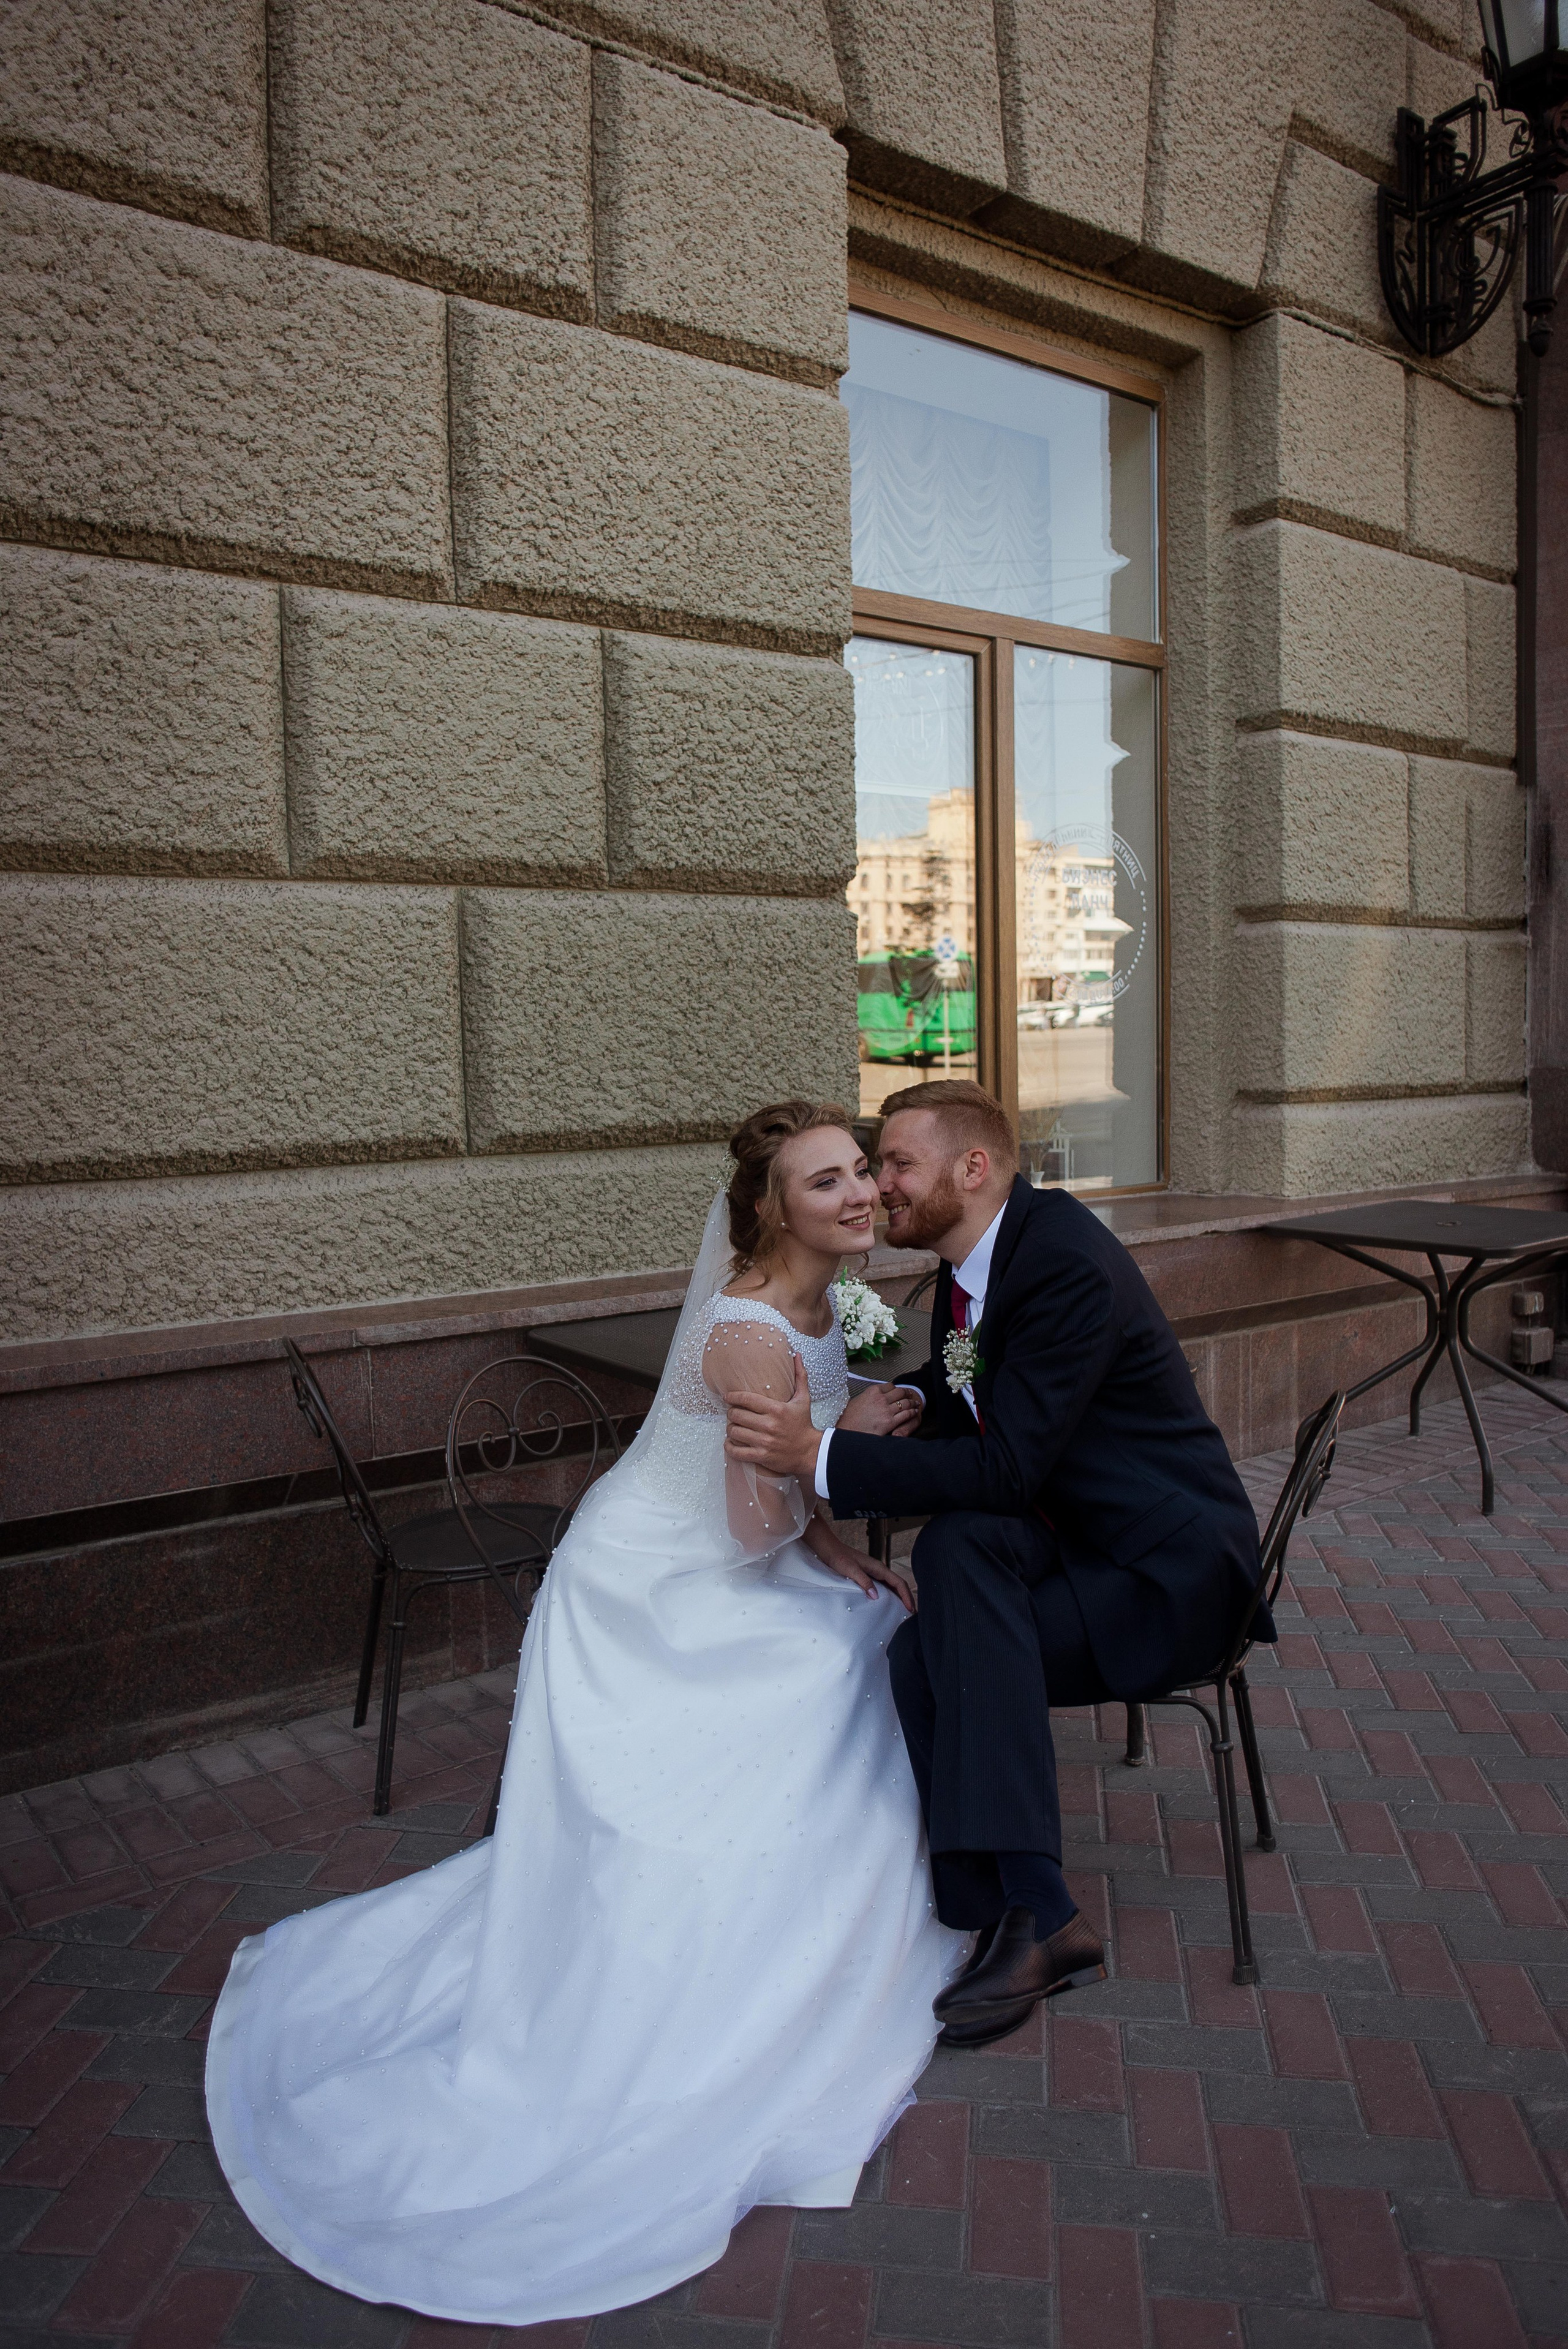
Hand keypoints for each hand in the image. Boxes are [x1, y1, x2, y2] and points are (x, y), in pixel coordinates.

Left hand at [725, 1352, 820, 1482]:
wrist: (810, 1452)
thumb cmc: (804, 1424)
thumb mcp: (803, 1399)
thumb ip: (800, 1376)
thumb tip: (797, 1355)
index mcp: (776, 1409)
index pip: (746, 1399)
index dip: (732, 1396)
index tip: (727, 1397)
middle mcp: (769, 1425)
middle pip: (737, 1415)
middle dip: (731, 1413)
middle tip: (733, 1413)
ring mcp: (764, 1442)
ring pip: (734, 1432)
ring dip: (730, 1428)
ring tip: (733, 1426)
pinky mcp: (762, 1456)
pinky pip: (737, 1452)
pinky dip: (730, 1446)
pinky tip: (730, 1442)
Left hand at [811, 1528, 917, 1613]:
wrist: (829, 1549)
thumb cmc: (839, 1557)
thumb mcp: (851, 1570)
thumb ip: (864, 1581)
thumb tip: (875, 1595)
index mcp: (878, 1567)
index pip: (899, 1582)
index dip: (906, 1595)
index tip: (910, 1608)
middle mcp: (878, 1570)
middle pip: (898, 1585)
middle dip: (907, 1598)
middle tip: (911, 1613)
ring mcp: (873, 1573)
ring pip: (892, 1586)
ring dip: (899, 1597)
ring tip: (902, 1610)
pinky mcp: (867, 1576)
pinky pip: (883, 1587)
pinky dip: (889, 1595)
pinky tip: (887, 1603)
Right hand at [839, 1381, 921, 1437]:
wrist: (846, 1431)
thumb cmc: (848, 1418)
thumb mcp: (857, 1400)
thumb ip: (868, 1396)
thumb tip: (873, 1397)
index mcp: (872, 1391)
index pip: (890, 1385)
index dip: (896, 1388)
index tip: (899, 1389)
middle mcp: (880, 1398)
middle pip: (900, 1392)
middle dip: (907, 1393)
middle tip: (911, 1394)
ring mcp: (886, 1410)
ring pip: (905, 1402)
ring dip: (912, 1402)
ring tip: (915, 1403)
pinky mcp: (890, 1421)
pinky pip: (906, 1414)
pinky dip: (912, 1412)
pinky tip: (914, 1412)